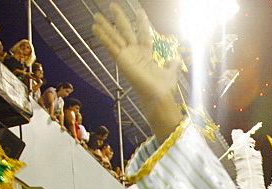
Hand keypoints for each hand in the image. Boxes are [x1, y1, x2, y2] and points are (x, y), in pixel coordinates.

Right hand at [92, 4, 183, 141]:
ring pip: (114, 37)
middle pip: (125, 31)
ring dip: (105, 26)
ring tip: (96, 15)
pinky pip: (110, 47)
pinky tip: (95, 28)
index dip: (141, 23)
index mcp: (146, 54)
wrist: (159, 96)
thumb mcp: (170, 72)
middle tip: (112, 5)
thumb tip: (176, 59)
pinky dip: (103, 38)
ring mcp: (127, 56)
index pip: (142, 34)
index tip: (139, 11)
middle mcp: (134, 53)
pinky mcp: (121, 61)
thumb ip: (172, 64)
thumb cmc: (164, 87)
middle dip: (119, 18)